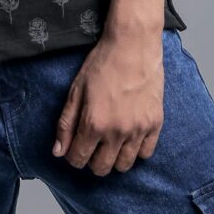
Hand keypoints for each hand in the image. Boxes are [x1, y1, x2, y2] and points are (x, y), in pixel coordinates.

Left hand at [52, 29, 164, 174]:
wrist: (133, 45)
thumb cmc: (102, 63)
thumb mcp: (76, 90)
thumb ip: (66, 123)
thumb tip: (58, 152)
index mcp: (94, 123)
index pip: (79, 159)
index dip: (73, 156)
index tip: (75, 148)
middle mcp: (117, 132)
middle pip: (102, 168)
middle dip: (92, 161)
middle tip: (92, 145)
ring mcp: (139, 129)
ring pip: (124, 165)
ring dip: (114, 158)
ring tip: (110, 142)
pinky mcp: (155, 124)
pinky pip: (146, 153)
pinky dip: (136, 150)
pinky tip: (129, 136)